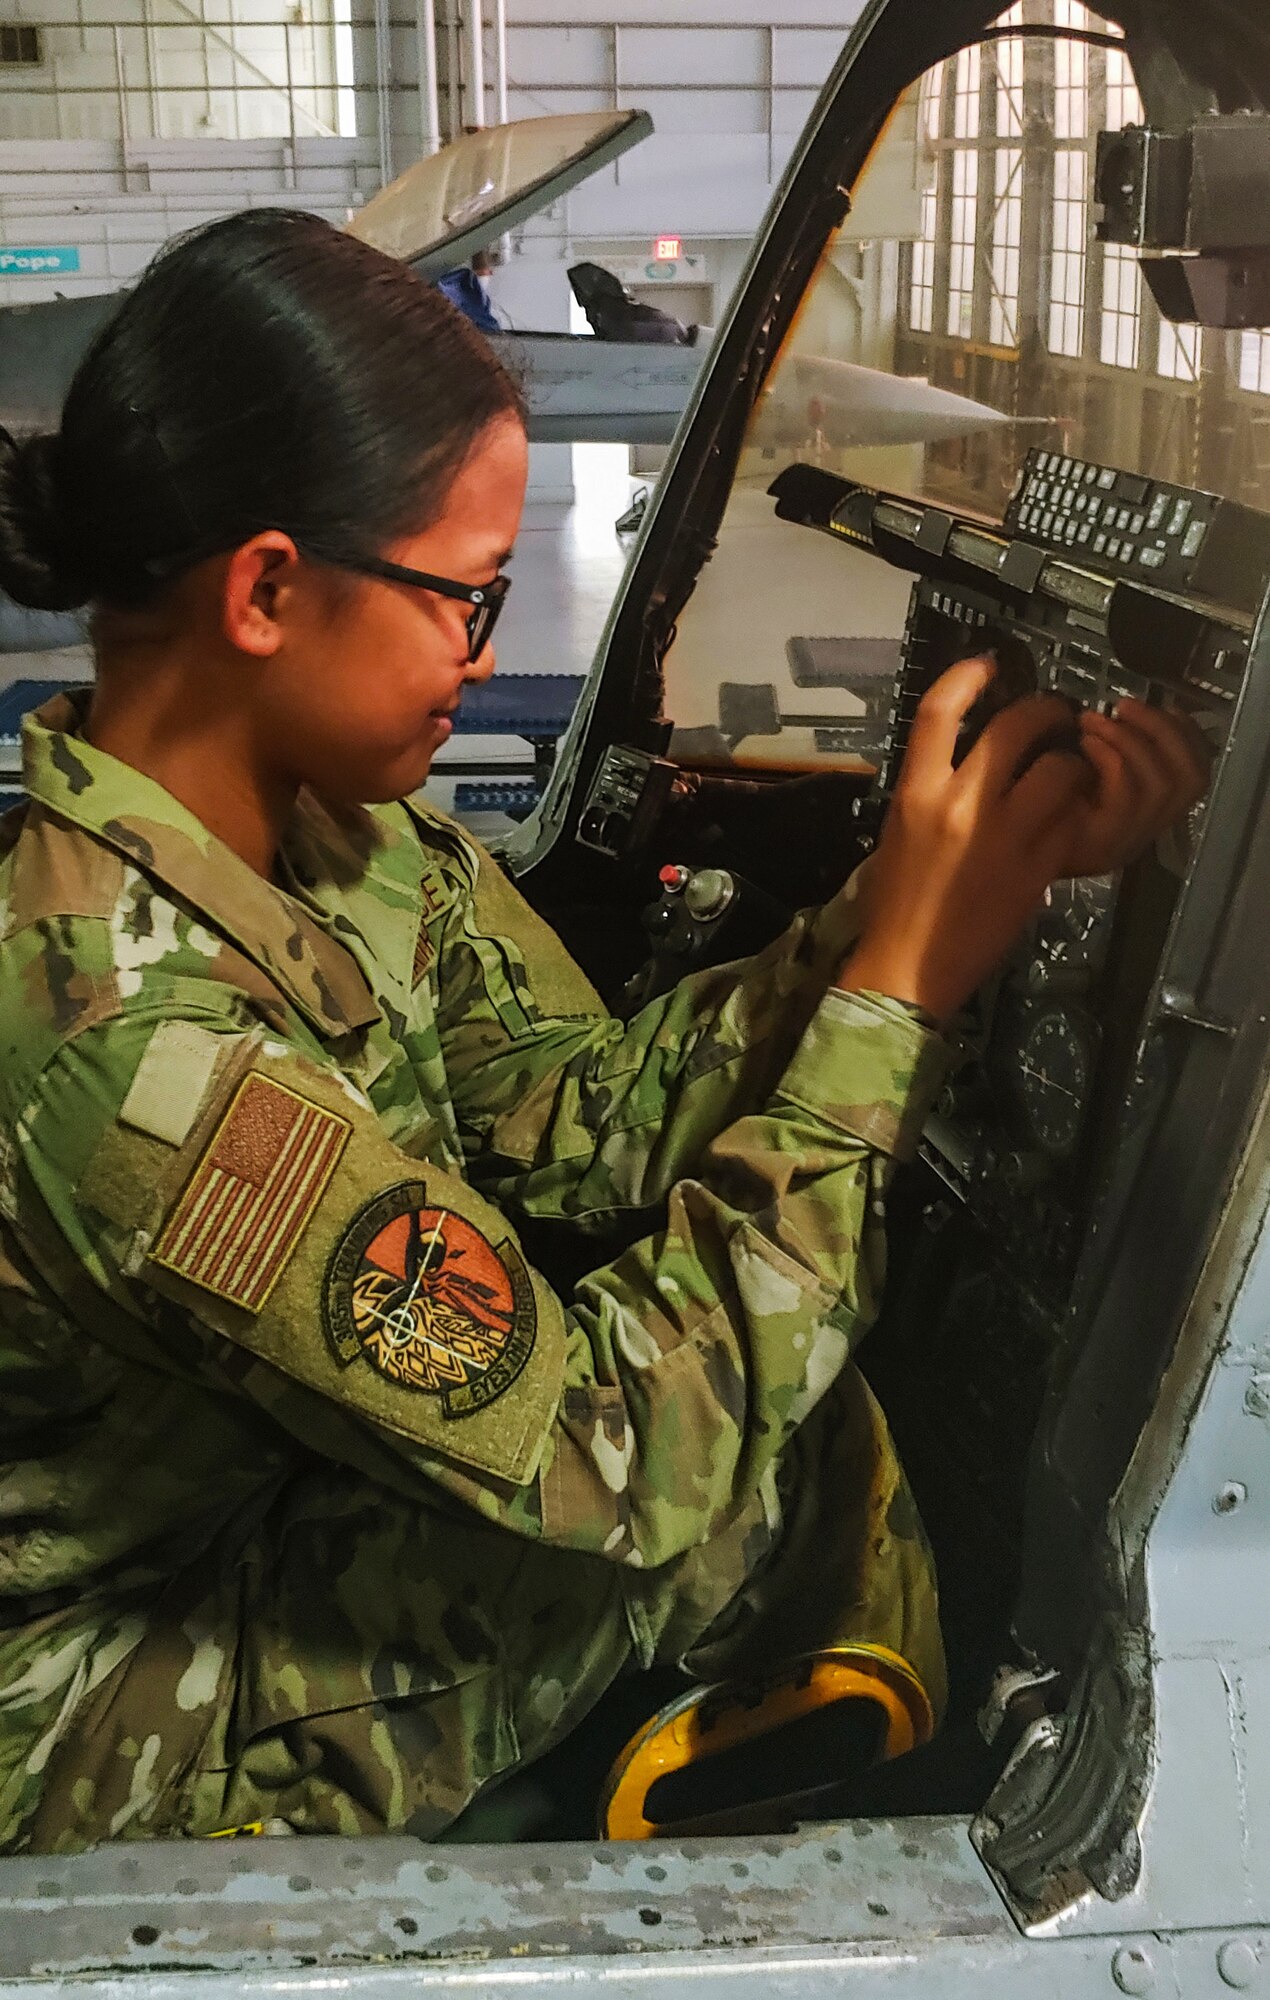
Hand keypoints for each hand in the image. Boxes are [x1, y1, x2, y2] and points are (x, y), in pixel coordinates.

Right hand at [837, 658, 1209, 1023]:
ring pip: (1059, 768)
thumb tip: (965, 754)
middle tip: (1056, 715)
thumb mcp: (899, 831)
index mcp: (915, 793)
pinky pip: (1072, 817)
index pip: (939, 711)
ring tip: (1072, 768)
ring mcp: (1003, 836)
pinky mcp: (1036, 868)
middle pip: (1015, 727)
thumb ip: (932, 788)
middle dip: (1045, 712)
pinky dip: (1078, 809)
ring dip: (1074, 761)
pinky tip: (1072, 814)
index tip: (988, 664)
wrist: (908, 968)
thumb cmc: (897, 904)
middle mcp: (960, 805)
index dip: (968, 675)